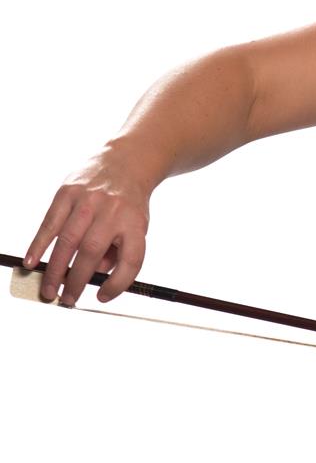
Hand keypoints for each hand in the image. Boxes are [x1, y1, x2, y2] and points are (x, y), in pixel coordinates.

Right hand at [22, 152, 152, 306]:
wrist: (126, 163)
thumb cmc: (128, 204)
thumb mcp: (136, 226)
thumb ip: (119, 250)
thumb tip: (96, 274)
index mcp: (135, 223)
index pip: (131, 259)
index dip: (118, 283)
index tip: (102, 297)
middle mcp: (112, 210)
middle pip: (93, 252)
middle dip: (77, 280)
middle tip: (67, 300)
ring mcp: (89, 200)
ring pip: (68, 240)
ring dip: (56, 269)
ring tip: (49, 290)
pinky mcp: (68, 192)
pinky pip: (50, 222)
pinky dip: (39, 245)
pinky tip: (32, 262)